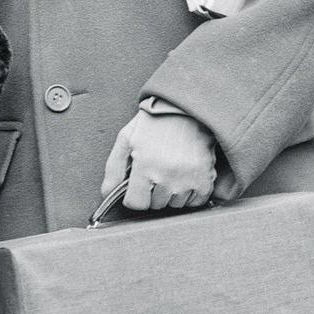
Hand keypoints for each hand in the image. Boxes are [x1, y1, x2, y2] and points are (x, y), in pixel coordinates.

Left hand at [100, 112, 215, 210]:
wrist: (186, 109)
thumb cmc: (154, 122)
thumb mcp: (126, 138)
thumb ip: (114, 168)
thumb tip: (107, 192)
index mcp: (145, 165)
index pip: (136, 203)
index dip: (134, 197)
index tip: (137, 188)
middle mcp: (167, 175)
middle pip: (156, 204)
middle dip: (152, 192)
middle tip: (156, 171)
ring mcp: (188, 179)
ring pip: (175, 204)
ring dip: (171, 193)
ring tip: (171, 170)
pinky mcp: (205, 179)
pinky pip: (196, 201)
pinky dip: (190, 193)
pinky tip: (185, 175)